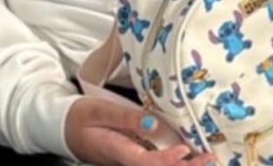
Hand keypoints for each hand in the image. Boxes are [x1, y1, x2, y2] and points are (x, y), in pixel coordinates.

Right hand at [65, 99, 211, 165]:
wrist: (63, 128)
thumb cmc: (80, 117)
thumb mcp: (100, 111)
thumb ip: (126, 119)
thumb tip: (152, 124)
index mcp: (118, 151)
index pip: (147, 163)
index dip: (167, 160)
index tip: (186, 150)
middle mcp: (126, 160)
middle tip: (209, 159)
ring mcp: (129, 159)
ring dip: (181, 165)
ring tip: (205, 158)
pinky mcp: (131, 155)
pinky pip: (153, 161)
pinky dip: (171, 158)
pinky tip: (186, 154)